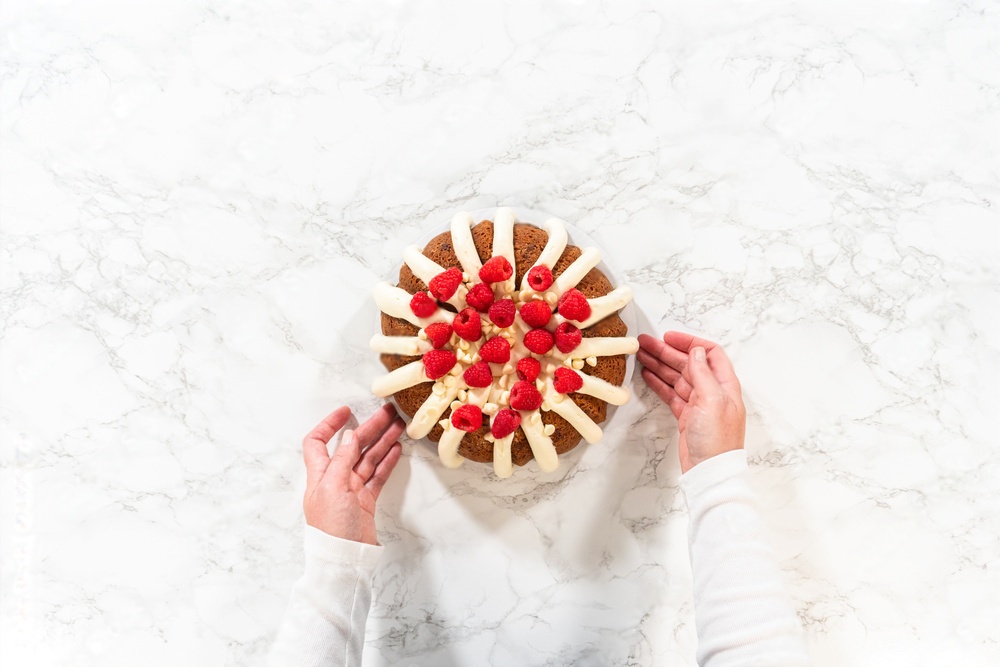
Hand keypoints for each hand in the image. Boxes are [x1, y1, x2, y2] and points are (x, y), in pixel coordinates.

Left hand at [301, 403, 404, 544]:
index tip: (346, 411)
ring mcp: (351, 489)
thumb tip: (349, 436)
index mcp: (320, 474)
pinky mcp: (365, 501)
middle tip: (388, 413)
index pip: (318, 441)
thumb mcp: (333, 488)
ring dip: (382, 441)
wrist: (344, 559)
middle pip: (352, 446)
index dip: (330, 424)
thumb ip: (342, 460)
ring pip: (368, 458)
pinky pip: (377, 475)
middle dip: (369, 428)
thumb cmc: (331, 527)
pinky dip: (387, 462)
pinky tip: (396, 449)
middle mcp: (335, 479)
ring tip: (398, 426)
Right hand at [638, 331, 745, 473]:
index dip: (689, 342)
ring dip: (660, 365)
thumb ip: (703, 374)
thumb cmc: (717, 439)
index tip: (668, 337)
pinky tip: (648, 375)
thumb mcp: (712, 401)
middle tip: (645, 343)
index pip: (709, 353)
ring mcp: (699, 404)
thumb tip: (696, 351)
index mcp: (724, 385)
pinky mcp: (687, 416)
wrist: (710, 471)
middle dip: (667, 352)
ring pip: (677, 377)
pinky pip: (671, 393)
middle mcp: (712, 392)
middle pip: (689, 364)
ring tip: (641, 355)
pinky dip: (659, 383)